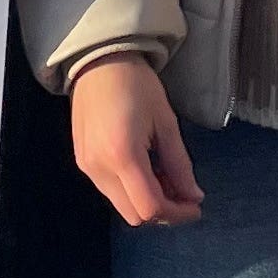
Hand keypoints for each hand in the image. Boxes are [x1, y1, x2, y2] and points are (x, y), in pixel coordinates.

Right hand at [72, 51, 203, 228]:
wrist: (99, 62)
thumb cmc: (137, 85)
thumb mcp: (166, 123)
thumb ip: (179, 164)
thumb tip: (194, 196)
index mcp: (123, 155)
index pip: (150, 207)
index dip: (177, 213)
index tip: (195, 205)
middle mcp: (99, 168)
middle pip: (134, 215)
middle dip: (163, 212)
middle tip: (183, 193)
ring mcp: (87, 167)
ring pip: (122, 207)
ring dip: (147, 202)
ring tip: (165, 177)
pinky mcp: (82, 163)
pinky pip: (110, 192)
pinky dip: (131, 191)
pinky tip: (146, 170)